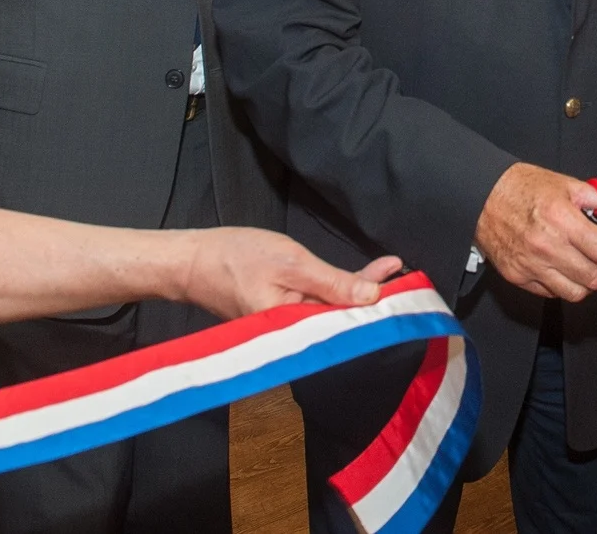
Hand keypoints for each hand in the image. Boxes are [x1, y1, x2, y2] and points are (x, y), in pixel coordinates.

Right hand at [182, 228, 400, 317]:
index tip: (403, 285)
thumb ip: (332, 282)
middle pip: (341, 320)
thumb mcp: (290, 262)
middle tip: (399, 272)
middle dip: (371, 298)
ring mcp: (285, 331)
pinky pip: (316, 310)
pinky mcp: (281, 320)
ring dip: (357, 293)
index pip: (345, 320)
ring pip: (330, 313)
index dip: (375, 303)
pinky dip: (335, 293)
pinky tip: (355, 281)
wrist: (192, 262)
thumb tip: (372, 297)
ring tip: (386, 272)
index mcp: (291, 330)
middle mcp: (290, 339)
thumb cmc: (234, 257)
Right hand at [475, 163, 596, 300]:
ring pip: (574, 293)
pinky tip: (564, 270)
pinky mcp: (517, 277)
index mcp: (562, 220)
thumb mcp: (569, 185)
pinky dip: (564, 286)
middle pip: (594, 278)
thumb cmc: (526, 187)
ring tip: (589, 269)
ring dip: (588, 285)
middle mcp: (547, 247)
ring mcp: (530, 265)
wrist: (481, 196)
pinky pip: (551, 293)